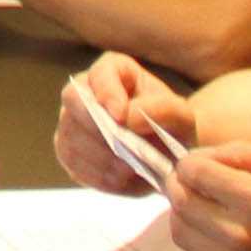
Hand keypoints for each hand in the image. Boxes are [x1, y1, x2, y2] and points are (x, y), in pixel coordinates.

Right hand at [56, 55, 198, 190]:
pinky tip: (122, 178)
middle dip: (98, 128)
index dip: (106, 93)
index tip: (121, 116)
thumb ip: (162, 110)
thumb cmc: (174, 130)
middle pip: (74, 101)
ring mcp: (71, 122)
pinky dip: (98, 175)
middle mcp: (85, 91)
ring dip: (102, 157)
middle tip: (126, 151)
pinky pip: (74, 164)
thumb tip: (126, 117)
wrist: (168, 157)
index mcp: (115, 71)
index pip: (99, 73)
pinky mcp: (68, 152)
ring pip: (71, 136)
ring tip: (131, 168)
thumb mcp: (183, 117)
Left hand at [164, 139, 250, 250]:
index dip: (188, 163)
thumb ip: (243, 154)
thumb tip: (203, 156)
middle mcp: (242, 238)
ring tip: (205, 207)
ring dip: (185, 215)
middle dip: (179, 186)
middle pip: (180, 203)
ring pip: (181, 233)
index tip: (192, 163)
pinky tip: (222, 235)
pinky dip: (201, 243)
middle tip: (191, 181)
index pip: (195, 174)